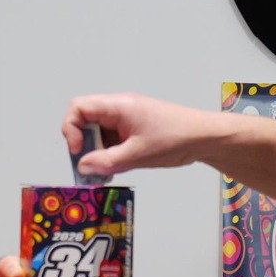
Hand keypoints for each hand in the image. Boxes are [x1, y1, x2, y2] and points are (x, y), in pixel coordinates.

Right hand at [62, 93, 220, 178]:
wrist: (204, 137)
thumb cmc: (178, 136)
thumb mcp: (138, 154)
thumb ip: (107, 162)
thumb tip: (84, 167)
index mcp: (118, 106)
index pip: (78, 108)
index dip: (71, 129)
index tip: (80, 151)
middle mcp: (119, 109)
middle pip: (85, 122)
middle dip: (85, 146)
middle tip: (92, 168)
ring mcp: (126, 120)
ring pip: (98, 134)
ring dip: (98, 153)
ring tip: (107, 171)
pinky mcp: (133, 131)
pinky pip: (111, 141)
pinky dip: (109, 155)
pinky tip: (117, 167)